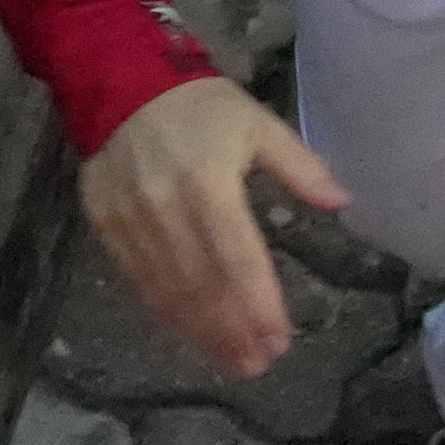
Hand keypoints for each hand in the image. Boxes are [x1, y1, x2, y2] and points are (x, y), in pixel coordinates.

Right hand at [77, 77, 347, 380]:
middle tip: (257, 365)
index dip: (258, 303)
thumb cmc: (200, 106)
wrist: (117, 80)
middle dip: (231, 330)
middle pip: (201, 283)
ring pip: (166, 287)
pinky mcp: (102, 222)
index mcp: (208, 183)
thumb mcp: (260, 124)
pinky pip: (134, 276)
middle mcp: (164, 207)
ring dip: (198, 330)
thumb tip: (342, 202)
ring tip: (231, 361)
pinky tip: (186, 332)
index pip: (238, 258)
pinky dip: (162, 309)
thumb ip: (301, 167)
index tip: (279, 339)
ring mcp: (128, 218)